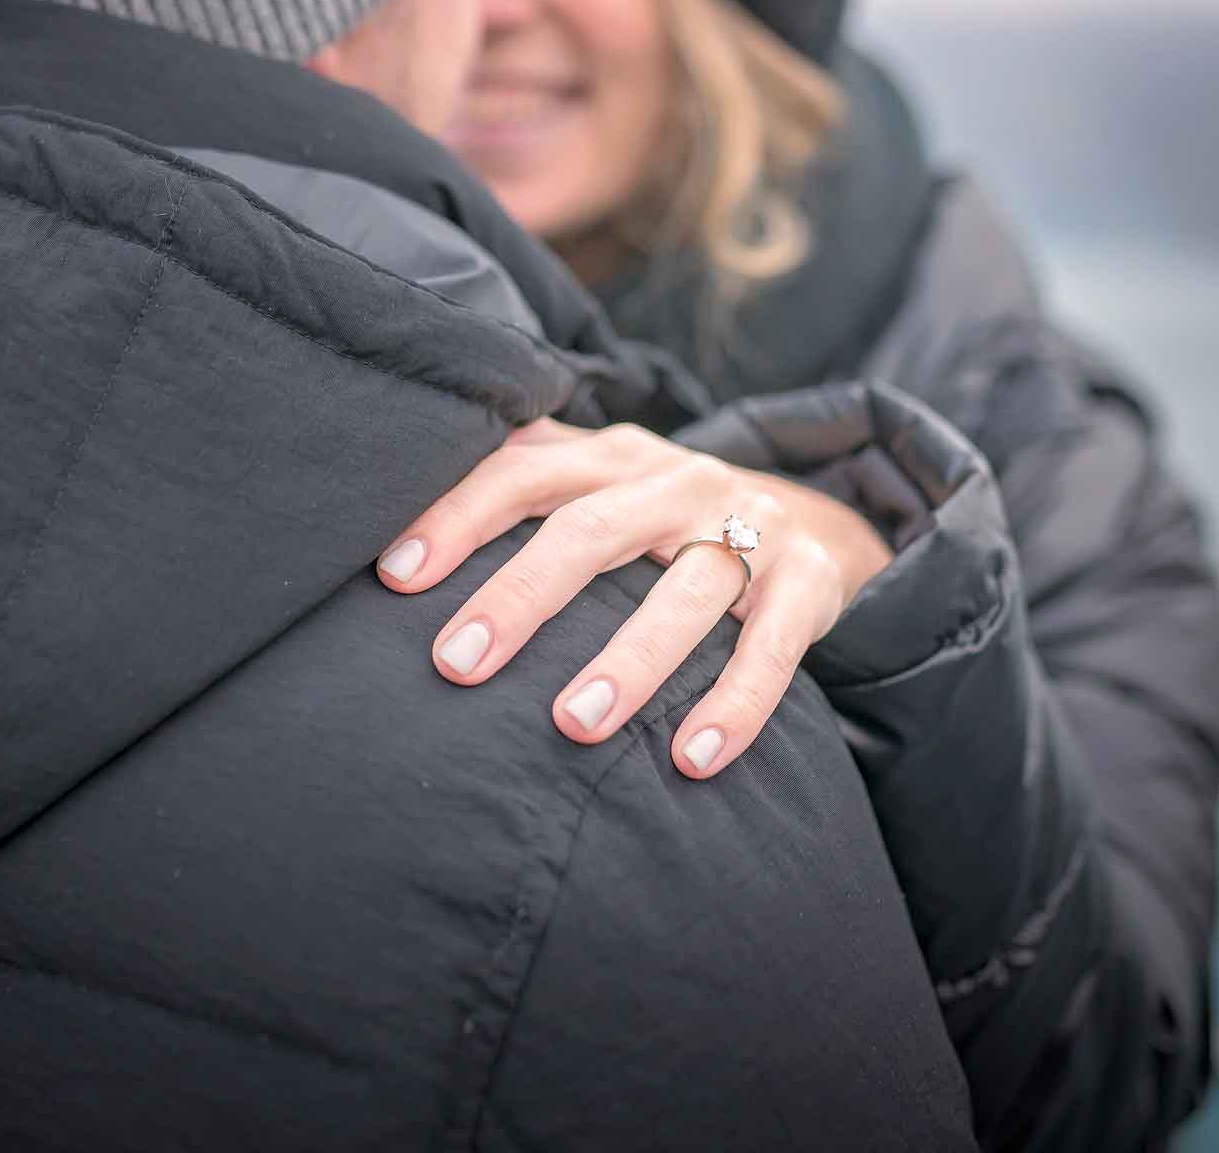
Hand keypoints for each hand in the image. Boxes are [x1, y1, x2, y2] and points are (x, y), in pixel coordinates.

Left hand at [376, 419, 891, 777]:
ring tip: (573, 725)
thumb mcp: (602, 483)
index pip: (524, 472)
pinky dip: (735, 704)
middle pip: (591, 529)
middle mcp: (678, 482)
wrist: (822, 521)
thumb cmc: (667, 519)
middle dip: (520, 595)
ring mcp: (751, 528)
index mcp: (612, 457)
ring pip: (688, 591)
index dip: (458, 515)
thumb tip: (396, 507)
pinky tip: (692, 760)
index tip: (395, 574)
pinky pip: (771, 648)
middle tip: (456, 662)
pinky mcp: (808, 584)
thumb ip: (522, 481)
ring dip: (629, 660)